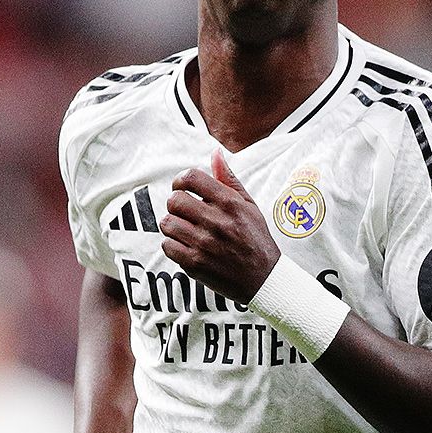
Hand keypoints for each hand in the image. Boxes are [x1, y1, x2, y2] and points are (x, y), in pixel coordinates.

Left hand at [161, 149, 280, 303]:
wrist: (263, 278)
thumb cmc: (256, 239)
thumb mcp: (249, 205)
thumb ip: (229, 179)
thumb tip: (215, 153)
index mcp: (230, 203)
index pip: (191, 178)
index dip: (180, 180)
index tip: (182, 187)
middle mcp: (216, 222)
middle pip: (174, 200)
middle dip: (175, 203)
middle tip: (184, 211)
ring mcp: (204, 244)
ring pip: (167, 223)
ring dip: (173, 224)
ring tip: (185, 229)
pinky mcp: (195, 264)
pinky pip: (167, 246)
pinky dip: (172, 245)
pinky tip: (186, 245)